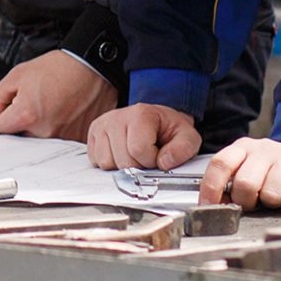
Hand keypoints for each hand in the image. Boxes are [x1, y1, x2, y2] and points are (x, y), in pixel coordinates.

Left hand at [0, 51, 118, 139]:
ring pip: (43, 140)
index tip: (19, 103)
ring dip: (45, 126)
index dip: (8, 112)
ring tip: (57, 105)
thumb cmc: (59, 67)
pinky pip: (64, 140)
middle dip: (27, 122)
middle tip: (41, 102)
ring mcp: (64, 137)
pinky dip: (64, 129)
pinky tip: (68, 112)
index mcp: (27, 115)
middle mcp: (45, 131)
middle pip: (24, 136)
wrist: (92, 65)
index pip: (4, 127)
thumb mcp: (19, 73)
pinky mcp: (80, 139)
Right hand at [85, 102, 201, 169]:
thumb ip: (183, 149)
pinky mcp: (93, 133)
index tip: (158, 155)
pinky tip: (121, 153)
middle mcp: (118, 116)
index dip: (152, 160)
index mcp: (141, 113)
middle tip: (146, 155)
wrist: (156, 120)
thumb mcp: (186, 137)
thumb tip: (164, 163)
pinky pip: (96, 162)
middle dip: (138, 166)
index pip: (139, 149)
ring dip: (122, 166)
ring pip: (107, 163)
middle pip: (123, 160)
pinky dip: (110, 164)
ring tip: (133, 154)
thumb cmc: (168, 130)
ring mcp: (103, 124)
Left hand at [200, 137, 280, 208]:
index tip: (210, 207)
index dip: (211, 188)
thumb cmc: (275, 175)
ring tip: (279, 196)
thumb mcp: (250, 176)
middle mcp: (263, 148)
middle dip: (248, 202)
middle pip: (245, 183)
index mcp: (243, 149)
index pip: (220, 164)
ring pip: (271, 192)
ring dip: (275, 202)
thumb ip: (230, 188)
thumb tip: (212, 206)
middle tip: (257, 203)